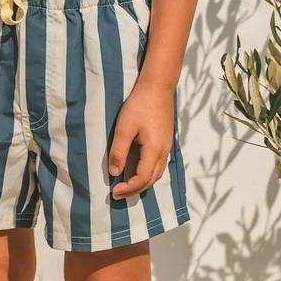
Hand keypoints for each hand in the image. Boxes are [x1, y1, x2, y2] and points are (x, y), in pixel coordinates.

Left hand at [108, 78, 174, 199]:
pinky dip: (148, 173)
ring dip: (143, 182)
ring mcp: (167, 146)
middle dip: (135, 190)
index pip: (142, 179)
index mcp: (154, 150)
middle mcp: (164, 151)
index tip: (114, 192)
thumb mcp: (124, 128)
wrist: (158, 87)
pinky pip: (159, 164)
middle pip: (152, 180)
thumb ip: (119, 151)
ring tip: (127, 185)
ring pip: (157, 173)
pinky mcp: (165, 140)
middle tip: (118, 194)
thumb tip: (114, 172)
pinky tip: (138, 168)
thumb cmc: (139, 105)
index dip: (128, 189)